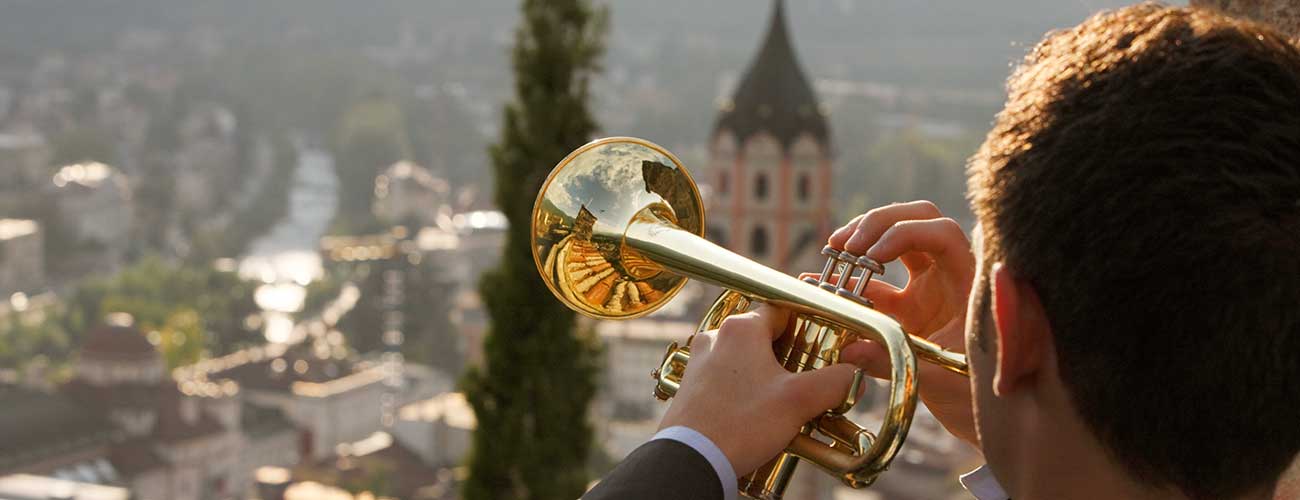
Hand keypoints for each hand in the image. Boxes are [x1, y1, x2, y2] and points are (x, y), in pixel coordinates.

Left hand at [658, 305, 860, 476]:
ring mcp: (699, 362)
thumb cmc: (741, 424)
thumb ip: (834, 382)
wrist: (691, 459)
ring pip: (743, 359)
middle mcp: (715, 338)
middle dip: (788, 355)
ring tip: (784, 400)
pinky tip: (756, 413)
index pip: (783, 309)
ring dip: (766, 375)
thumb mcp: (799, 401)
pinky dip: (744, 390)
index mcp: (741, 329)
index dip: (807, 325)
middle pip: (763, 335)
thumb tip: (854, 375)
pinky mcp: (691, 387)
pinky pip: (725, 379)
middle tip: (807, 377)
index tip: (823, 343)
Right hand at [824, 200, 978, 447]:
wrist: (983, 416)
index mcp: (967, 284)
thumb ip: (895, 362)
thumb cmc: (976, 396)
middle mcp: (948, 277)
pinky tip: (818, 282)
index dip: (905, 234)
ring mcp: (928, 289)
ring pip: (895, 240)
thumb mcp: (939, 380)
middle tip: (848, 244)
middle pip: (917, 220)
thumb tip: (848, 350)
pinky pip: (875, 284)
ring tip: (834, 251)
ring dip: (863, 239)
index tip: (873, 255)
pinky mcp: (908, 308)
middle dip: (879, 222)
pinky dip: (848, 280)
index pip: (942, 233)